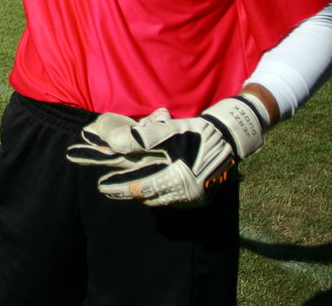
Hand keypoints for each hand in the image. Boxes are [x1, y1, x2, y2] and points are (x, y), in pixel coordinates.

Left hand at [66, 96, 267, 206]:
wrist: (229, 138)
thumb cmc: (196, 132)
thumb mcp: (170, 130)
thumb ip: (143, 138)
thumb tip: (117, 144)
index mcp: (179, 178)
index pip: (143, 188)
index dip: (121, 188)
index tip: (102, 187)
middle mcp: (186, 194)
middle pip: (149, 196)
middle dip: (127, 191)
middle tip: (106, 189)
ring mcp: (193, 199)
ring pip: (159, 200)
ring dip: (142, 193)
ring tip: (124, 187)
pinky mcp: (198, 199)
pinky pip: (172, 200)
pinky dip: (158, 193)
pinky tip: (148, 186)